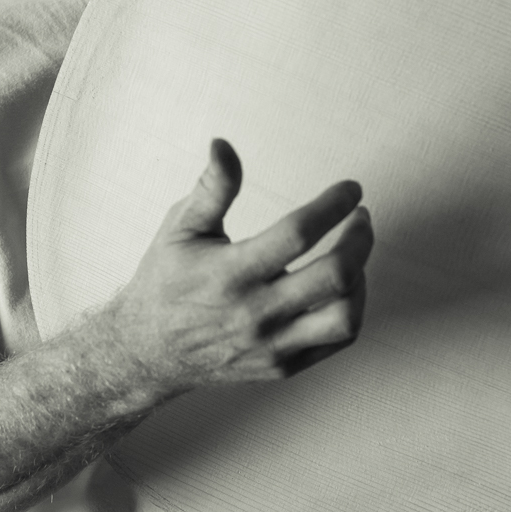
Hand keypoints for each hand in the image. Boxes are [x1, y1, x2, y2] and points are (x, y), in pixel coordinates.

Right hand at [107, 138, 372, 395]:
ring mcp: (272, 345)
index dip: (332, 205)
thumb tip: (223, 145)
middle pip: (334, 276)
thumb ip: (212, 187)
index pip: (297, 234)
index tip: (350, 188)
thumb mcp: (180, 227)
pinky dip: (352, 308)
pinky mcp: (282, 366)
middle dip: (360, 239)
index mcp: (230, 273)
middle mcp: (255, 313)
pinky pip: (337, 341)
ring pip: (345, 317)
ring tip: (355, 253)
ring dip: (362, 278)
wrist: (149, 353)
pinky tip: (343, 285)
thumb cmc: (166, 282)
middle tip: (361, 217)